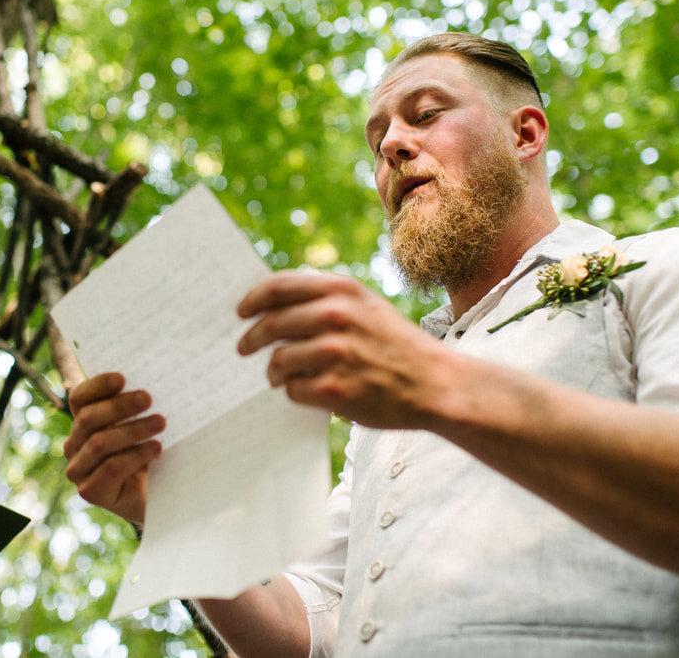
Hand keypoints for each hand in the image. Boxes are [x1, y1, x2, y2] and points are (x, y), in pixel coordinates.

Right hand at [63, 372, 164, 527]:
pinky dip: (135, 455)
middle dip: (120, 406)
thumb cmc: (151, 453)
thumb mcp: (143, 424)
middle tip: (148, 398)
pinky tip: (155, 448)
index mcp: (84, 422)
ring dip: (133, 430)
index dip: (97, 385)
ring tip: (160, 423)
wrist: (159, 496)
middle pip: (87, 418)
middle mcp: (75, 444)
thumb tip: (153, 379)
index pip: (80, 397)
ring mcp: (79, 469)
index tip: (122, 378)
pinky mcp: (90, 491)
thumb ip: (138, 406)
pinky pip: (110, 468)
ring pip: (99, 442)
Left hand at [236, 271, 446, 429]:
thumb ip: (325, 300)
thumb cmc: (395, 346)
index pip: (278, 287)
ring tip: (279, 376)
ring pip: (277, 360)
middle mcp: (336, 316)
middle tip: (244, 347)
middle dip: (251, 338)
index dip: (252, 300)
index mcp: (342, 290)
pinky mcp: (334, 388)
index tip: (241, 312)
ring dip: (273, 371)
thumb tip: (270, 304)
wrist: (436, 384)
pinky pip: (292, 389)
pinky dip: (295, 392)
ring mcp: (334, 352)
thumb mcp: (366, 306)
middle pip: (270, 324)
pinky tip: (309, 391)